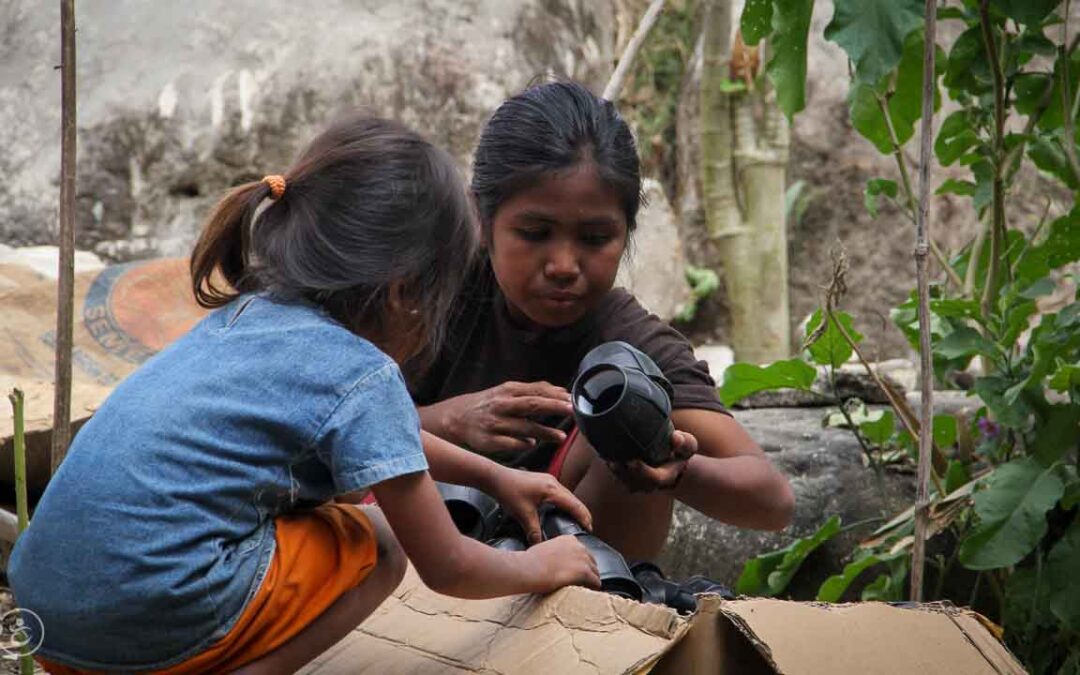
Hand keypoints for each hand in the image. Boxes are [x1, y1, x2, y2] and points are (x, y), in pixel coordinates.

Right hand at [427, 382, 572, 454]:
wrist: (456, 418)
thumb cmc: (488, 405)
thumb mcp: (506, 392)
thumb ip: (531, 392)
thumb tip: (560, 391)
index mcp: (508, 391)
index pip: (535, 390)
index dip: (554, 394)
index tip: (571, 399)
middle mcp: (502, 405)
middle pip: (531, 405)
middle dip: (552, 407)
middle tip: (571, 410)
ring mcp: (495, 423)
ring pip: (523, 427)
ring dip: (544, 432)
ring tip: (561, 437)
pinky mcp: (488, 441)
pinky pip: (510, 444)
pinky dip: (522, 444)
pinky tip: (532, 445)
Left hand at [488, 468, 592, 543]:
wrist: (495, 477)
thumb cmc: (508, 492)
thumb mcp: (522, 514)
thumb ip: (533, 531)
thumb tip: (540, 546)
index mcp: (552, 490)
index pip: (574, 505)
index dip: (584, 517)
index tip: (589, 529)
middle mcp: (553, 482)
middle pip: (575, 499)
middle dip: (582, 513)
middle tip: (587, 528)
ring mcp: (549, 480)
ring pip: (568, 496)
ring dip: (574, 508)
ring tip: (577, 521)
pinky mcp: (543, 481)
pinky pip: (560, 493)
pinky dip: (565, 503)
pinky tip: (562, 511)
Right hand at [524, 535, 600, 591]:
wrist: (529, 568)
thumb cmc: (531, 562)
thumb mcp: (545, 550)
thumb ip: (555, 553)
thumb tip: (554, 562)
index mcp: (569, 540)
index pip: (583, 552)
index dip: (580, 563)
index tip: (577, 571)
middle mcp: (578, 546)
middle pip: (591, 561)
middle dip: (588, 572)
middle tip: (582, 582)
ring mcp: (583, 558)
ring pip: (595, 572)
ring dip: (591, 581)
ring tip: (586, 589)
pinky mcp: (584, 572)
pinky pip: (595, 582)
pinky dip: (594, 588)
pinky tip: (590, 593)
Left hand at [605, 430, 697, 492]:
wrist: (670, 460)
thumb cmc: (679, 451)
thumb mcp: (688, 445)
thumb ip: (685, 442)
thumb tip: (675, 438)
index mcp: (665, 477)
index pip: (654, 479)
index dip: (642, 471)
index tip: (632, 461)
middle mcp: (650, 485)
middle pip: (634, 483)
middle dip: (623, 473)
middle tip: (611, 460)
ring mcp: (637, 484)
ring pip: (623, 481)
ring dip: (614, 471)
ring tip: (605, 457)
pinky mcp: (627, 479)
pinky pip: (616, 476)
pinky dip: (610, 466)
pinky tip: (603, 453)